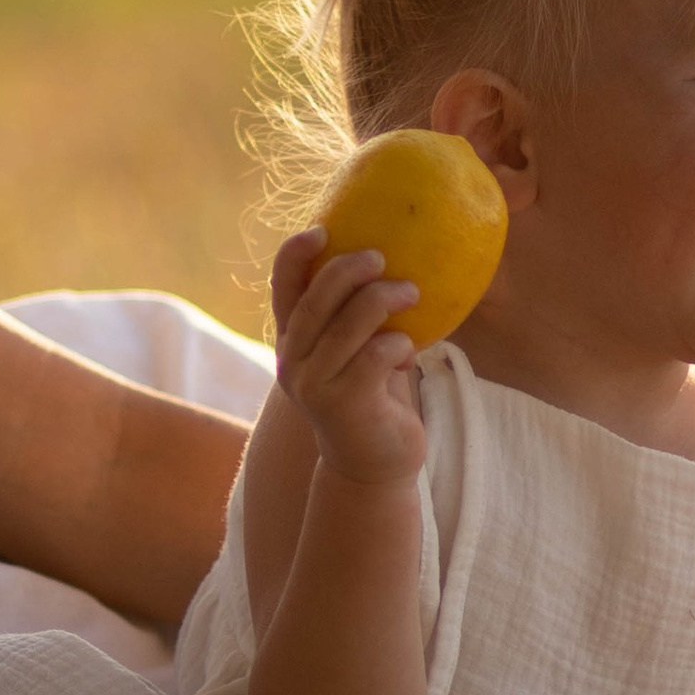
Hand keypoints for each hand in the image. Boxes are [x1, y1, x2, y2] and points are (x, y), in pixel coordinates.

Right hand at [270, 229, 426, 488]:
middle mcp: (294, 362)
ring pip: (347, 326)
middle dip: (347, 271)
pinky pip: (374, 356)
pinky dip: (397, 343)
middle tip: (379, 256)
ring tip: (411, 291)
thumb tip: (389, 260)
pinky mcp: (345, 405)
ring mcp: (315, 386)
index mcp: (293, 342)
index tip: (321, 230)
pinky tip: (409, 351)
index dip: (295, 256)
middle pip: (314, 302)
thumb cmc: (372, 396)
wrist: (372, 465)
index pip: (282, 290)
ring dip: (384, 299)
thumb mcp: (355, 352)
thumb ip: (355, 316)